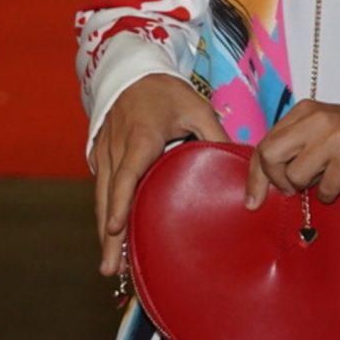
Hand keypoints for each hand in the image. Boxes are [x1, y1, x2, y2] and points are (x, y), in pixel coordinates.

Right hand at [94, 74, 226, 276]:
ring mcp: (105, 152)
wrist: (131, 70)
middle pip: (110, 198)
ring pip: (102, 198)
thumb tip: (239, 162)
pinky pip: (102, 190)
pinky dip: (105, 215)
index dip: (122, 202)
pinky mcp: (100, 156)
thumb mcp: (196, 107)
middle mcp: (117, 148)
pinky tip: (112, 240)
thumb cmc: (166, 91)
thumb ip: (215, 135)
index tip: (116, 229)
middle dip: (109, 236)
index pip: (129, 174)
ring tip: (109, 266)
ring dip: (104, 233)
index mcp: (141, 137)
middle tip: (111, 269)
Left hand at [246, 102, 339, 207]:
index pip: (265, 144)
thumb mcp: (323, 131)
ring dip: (308, 186)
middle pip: (271, 156)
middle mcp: (317, 120)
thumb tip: (261, 177)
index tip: (253, 198)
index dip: (255, 175)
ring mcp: (334, 138)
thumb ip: (294, 144)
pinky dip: (330, 193)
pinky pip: (323, 190)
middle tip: (291, 189)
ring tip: (327, 175)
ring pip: (295, 176)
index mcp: (305, 111)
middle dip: (276, 180)